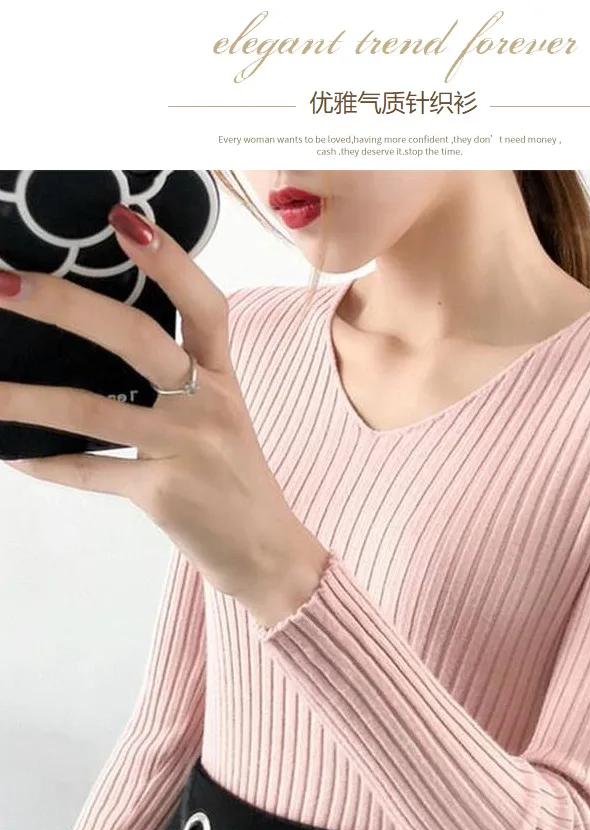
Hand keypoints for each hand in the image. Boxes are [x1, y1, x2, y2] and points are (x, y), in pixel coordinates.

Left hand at [0, 205, 328, 623]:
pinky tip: (13, 453)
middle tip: (7, 284)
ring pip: (94, 411)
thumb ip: (179, 377)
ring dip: (26, 400)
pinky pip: (93, 473)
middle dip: (67, 305)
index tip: (122, 220)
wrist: (266, 552)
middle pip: (137, 339)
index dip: (170, 262)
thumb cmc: (234, 479)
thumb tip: (104, 336)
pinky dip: (48, 464)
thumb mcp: (222, 416)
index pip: (205, 306)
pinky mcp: (163, 495)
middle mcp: (208, 406)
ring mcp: (185, 450)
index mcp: (223, 378)